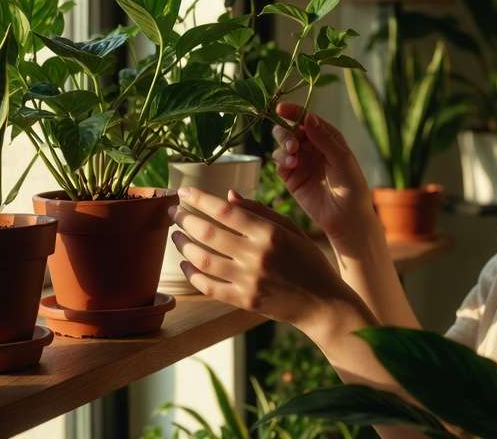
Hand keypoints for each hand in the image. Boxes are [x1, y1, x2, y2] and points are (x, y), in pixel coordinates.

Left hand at [167, 185, 362, 337]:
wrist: (323, 304)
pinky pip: (209, 287)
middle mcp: (257, 256)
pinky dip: (192, 274)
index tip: (183, 192)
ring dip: (184, 245)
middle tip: (173, 212)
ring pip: (203, 260)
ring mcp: (249, 281)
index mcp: (269, 233)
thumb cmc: (308, 262)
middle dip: (185, 219)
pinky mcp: (244, 301)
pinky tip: (186, 264)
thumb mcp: (291, 229)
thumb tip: (227, 196)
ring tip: (176, 235)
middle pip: (208, 233)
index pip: (226, 211)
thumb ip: (260, 211)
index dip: (200, 199)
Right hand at [272, 103, 377, 247]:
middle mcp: (312, 148)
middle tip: (293, 144)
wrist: (347, 217)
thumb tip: (308, 116)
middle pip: (290, 130)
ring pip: (282, 145)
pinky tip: (291, 165)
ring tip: (294, 158)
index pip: (307, 119)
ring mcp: (301, 162)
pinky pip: (280, 163)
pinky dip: (282, 160)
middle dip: (287, 133)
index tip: (281, 109)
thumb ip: (324, 138)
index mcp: (328, 138)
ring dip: (284, 147)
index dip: (294, 112)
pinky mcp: (292, 178)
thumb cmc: (352, 187)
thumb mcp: (342, 158)